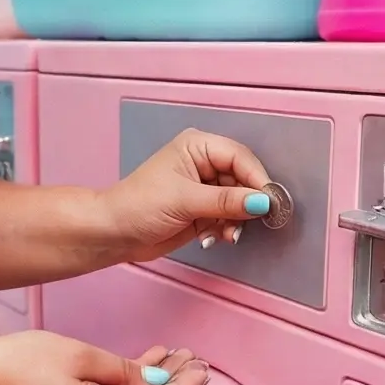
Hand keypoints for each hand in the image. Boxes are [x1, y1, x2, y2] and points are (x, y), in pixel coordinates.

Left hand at [101, 128, 272, 261]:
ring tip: (227, 234)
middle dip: (247, 203)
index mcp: (198, 147)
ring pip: (238, 201)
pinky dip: (226, 228)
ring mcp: (204, 188)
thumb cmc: (140, 205)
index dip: (257, 178)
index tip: (269, 201)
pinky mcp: (202, 211)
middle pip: (243, 180)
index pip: (240, 157)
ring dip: (236, 220)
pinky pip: (228, 217)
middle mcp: (204, 164)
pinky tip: (215, 238)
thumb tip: (262, 202)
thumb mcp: (186, 200)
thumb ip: (226, 202)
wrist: (114, 233)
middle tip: (251, 222)